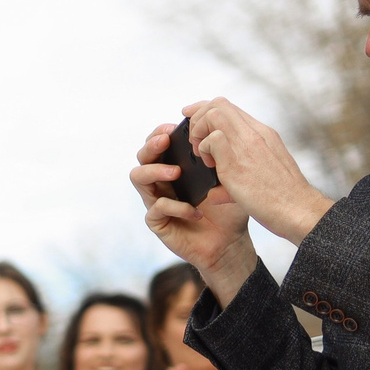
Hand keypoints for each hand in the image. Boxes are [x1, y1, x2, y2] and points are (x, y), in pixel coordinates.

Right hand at [132, 120, 258, 302]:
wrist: (230, 242)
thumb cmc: (229, 209)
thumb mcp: (229, 177)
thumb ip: (219, 155)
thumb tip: (213, 129)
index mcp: (177, 166)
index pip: (159, 143)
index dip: (161, 132)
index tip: (174, 126)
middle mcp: (162, 182)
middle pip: (143, 156)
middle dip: (152, 145)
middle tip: (166, 141)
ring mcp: (157, 200)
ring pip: (138, 177)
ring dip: (155, 170)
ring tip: (177, 173)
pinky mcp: (158, 222)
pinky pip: (156, 208)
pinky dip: (176, 206)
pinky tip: (195, 210)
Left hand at [182, 98, 334, 244]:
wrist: (297, 209)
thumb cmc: (281, 197)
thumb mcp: (263, 173)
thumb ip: (238, 173)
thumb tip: (213, 192)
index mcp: (262, 134)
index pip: (229, 107)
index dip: (204, 109)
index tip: (191, 119)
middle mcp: (256, 133)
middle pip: (219, 103)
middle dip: (197, 117)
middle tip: (195, 143)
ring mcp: (248, 145)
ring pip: (214, 113)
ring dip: (199, 131)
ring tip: (202, 154)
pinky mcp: (238, 162)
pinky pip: (213, 138)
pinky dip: (204, 149)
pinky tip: (210, 166)